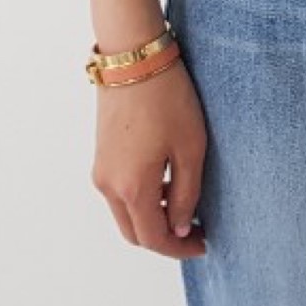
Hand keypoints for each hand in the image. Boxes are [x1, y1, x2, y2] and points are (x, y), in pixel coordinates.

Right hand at [90, 42, 208, 258]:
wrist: (134, 57)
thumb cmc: (167, 99)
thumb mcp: (190, 149)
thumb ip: (186, 195)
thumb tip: (181, 226)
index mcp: (132, 187)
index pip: (154, 237)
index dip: (179, 248)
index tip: (204, 244)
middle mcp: (109, 185)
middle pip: (134, 232)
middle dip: (164, 239)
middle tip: (196, 233)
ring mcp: (102, 169)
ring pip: (125, 213)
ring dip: (153, 219)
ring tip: (187, 207)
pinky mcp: (102, 155)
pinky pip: (120, 192)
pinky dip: (142, 200)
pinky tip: (168, 185)